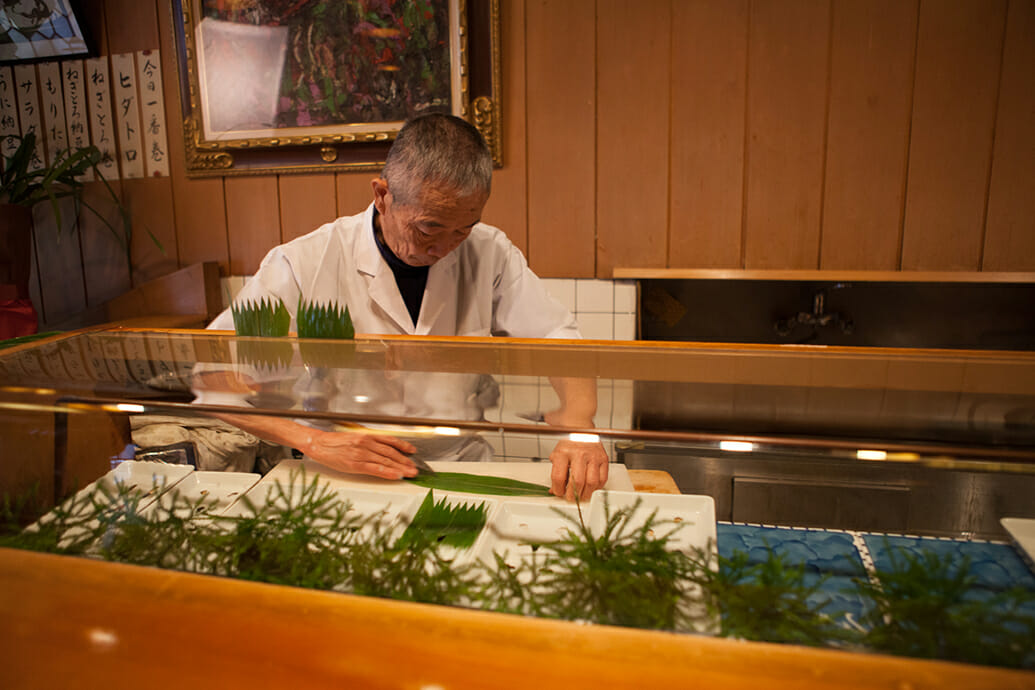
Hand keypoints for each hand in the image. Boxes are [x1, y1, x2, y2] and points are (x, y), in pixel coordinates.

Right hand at [303, 428, 418, 479]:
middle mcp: (366, 443)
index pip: (390, 440)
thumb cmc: (334, 442)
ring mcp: (361, 453)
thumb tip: (382, 447)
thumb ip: (369, 441)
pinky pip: (375, 469)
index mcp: (367, 435)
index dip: (403, 446)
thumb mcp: (355, 437)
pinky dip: (387, 472)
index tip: (412, 451)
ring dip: (400, 468)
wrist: (318, 444)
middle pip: (391, 452)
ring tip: (409, 473)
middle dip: (405, 461)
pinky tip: (395, 475)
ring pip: (385, 461)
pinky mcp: (355, 464)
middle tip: (414, 467)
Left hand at [548, 438, 608, 501]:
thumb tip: (555, 490)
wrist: (580, 427)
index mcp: (563, 452)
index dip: (558, 490)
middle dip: (573, 495)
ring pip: (591, 482)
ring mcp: (593, 456)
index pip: (559, 477)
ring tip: (581, 496)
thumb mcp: (556, 454)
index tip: (558, 493)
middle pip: (577, 482)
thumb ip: (556, 472)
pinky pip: (602, 478)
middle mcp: (579, 453)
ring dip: (586, 494)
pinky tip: (591, 487)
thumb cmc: (568, 442)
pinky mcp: (603, 458)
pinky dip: (597, 487)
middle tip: (570, 498)